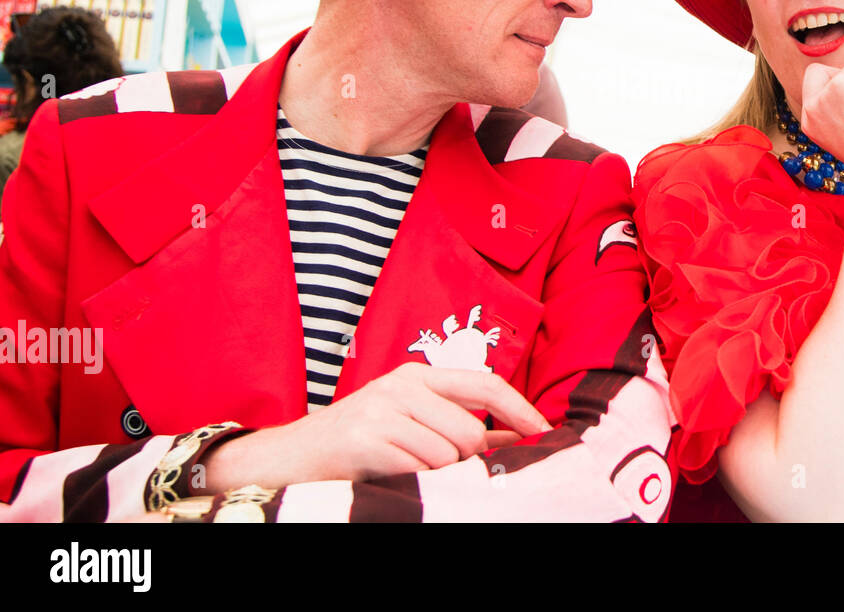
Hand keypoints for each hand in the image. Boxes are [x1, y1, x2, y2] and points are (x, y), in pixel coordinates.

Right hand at [200, 363, 550, 489]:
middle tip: (437, 470)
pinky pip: (418, 470)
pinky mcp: (365, 440)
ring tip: (405, 471)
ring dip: (437, 475)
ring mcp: (382, 410)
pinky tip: (391, 477)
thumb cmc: (355, 444)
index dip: (519, 409)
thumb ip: (460, 427)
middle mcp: (401, 385)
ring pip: (448, 454)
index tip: (543, 432)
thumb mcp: (409, 422)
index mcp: (416, 375)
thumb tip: (516, 439)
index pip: (485, 383)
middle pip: (470, 430)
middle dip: (466, 460)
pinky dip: (414, 483)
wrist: (284, 459)